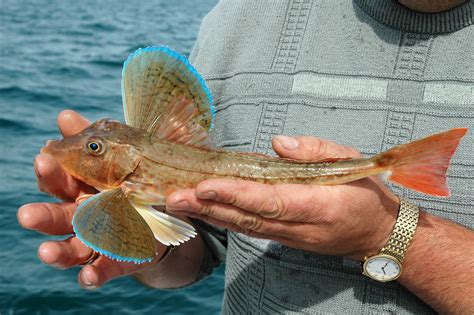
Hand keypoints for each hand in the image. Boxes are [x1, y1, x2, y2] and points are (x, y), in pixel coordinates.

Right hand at [18, 110, 164, 288]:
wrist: (159, 217)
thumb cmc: (127, 185)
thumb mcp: (115, 162)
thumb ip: (91, 141)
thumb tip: (64, 116)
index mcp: (80, 190)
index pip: (59, 183)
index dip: (51, 173)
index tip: (45, 158)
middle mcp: (82, 218)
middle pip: (58, 218)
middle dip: (42, 216)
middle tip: (26, 215)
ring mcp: (97, 242)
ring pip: (72, 249)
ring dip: (57, 252)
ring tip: (45, 252)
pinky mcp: (115, 261)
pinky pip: (104, 270)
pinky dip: (94, 275)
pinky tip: (89, 277)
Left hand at [167, 135, 399, 260]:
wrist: (379, 234)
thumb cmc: (366, 193)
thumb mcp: (350, 161)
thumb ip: (314, 151)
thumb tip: (276, 144)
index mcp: (321, 204)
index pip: (272, 200)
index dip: (237, 194)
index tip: (205, 186)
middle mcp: (301, 227)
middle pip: (249, 218)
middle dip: (209, 208)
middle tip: (174, 197)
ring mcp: (291, 238)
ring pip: (245, 228)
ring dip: (209, 216)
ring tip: (178, 204)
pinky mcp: (285, 241)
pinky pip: (250, 230)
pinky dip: (224, 221)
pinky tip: (203, 212)